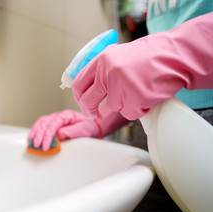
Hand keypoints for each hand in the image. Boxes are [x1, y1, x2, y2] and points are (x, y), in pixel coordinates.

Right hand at [28, 110, 99, 151]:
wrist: (91, 126)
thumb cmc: (87, 127)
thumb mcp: (83, 130)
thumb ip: (71, 131)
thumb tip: (59, 135)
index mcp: (66, 115)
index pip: (53, 124)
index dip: (48, 136)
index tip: (45, 146)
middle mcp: (58, 115)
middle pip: (44, 123)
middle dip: (39, 136)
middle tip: (37, 146)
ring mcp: (54, 118)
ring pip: (40, 123)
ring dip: (35, 133)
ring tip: (31, 143)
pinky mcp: (51, 123)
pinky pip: (40, 124)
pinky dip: (35, 131)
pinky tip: (31, 138)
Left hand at [72, 12, 212, 119]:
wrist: (174, 55)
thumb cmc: (148, 56)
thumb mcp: (118, 55)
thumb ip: (102, 69)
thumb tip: (87, 88)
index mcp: (102, 59)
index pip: (78, 83)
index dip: (79, 97)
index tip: (82, 103)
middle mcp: (108, 71)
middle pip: (88, 100)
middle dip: (89, 110)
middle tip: (93, 114)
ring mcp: (121, 85)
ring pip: (114, 107)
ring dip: (125, 103)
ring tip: (139, 89)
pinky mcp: (135, 97)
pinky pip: (130, 112)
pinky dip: (138, 108)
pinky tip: (147, 95)